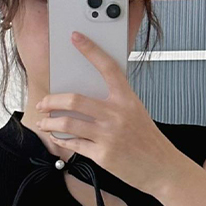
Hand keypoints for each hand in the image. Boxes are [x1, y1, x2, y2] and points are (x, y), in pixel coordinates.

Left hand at [34, 30, 185, 195]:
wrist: (162, 168)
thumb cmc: (148, 141)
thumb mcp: (136, 113)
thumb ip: (113, 103)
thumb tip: (81, 100)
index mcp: (127, 99)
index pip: (107, 67)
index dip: (90, 49)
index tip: (76, 37)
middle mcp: (117, 115)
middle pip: (75, 99)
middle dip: (52, 100)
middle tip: (43, 102)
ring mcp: (109, 135)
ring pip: (68, 123)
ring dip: (49, 122)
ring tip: (44, 121)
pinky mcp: (102, 155)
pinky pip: (73, 143)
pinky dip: (61, 139)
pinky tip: (57, 136)